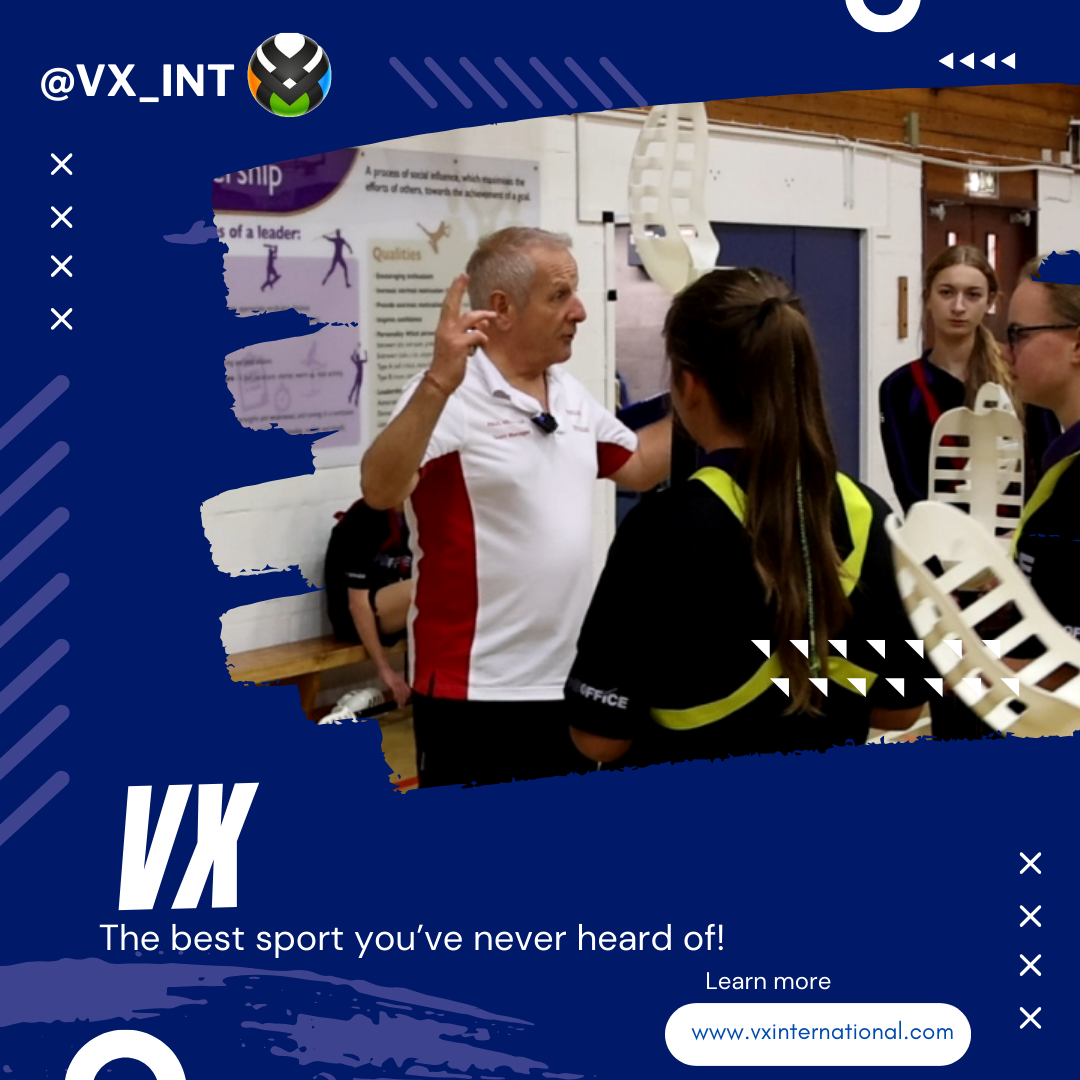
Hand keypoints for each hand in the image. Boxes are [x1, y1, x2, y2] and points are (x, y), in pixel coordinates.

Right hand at [381, 668, 412, 708]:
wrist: (385, 668)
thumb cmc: (388, 673)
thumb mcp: (394, 680)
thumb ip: (396, 685)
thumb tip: (396, 690)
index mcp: (402, 681)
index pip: (407, 690)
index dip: (407, 696)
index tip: (406, 701)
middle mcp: (401, 683)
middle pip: (405, 693)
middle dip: (404, 700)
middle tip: (403, 706)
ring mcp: (397, 683)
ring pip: (401, 693)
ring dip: (401, 700)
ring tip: (400, 705)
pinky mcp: (393, 684)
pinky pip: (396, 692)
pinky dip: (396, 697)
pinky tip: (395, 700)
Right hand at [430, 274, 495, 392]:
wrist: (441, 379)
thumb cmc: (448, 363)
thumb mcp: (454, 344)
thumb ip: (466, 331)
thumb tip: (482, 322)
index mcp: (443, 328)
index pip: (447, 305)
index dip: (454, 290)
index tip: (460, 277)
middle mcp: (444, 329)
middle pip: (452, 304)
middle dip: (458, 289)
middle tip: (464, 276)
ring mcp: (451, 336)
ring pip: (470, 318)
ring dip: (483, 316)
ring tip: (491, 318)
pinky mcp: (459, 345)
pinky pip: (477, 335)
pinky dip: (482, 339)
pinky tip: (482, 345)